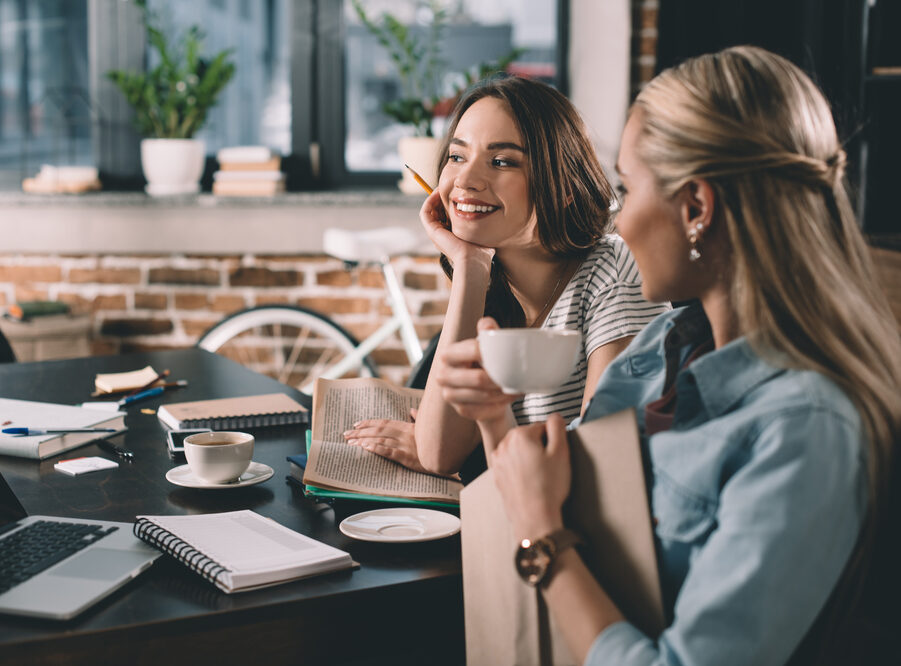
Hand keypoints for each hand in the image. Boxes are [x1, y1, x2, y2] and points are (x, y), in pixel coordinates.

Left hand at [344, 408, 428, 473]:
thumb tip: (412, 410)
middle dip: (360, 432)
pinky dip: (376, 448)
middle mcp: (404, 434)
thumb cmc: (436, 444)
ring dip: (363, 441)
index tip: (356, 424)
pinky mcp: (406, 457)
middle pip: (378, 430)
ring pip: (380, 440)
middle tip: (346, 434)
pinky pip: (388, 451)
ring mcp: (405, 445)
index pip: (384, 422)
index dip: (368, 423)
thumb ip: (418, 418)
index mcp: (407, 427)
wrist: (445, 459)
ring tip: (350, 443)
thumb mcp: (427, 428)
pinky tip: (365, 448)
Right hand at [420, 189, 493, 271]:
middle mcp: (442, 235)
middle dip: (442, 199)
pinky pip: (425, 212)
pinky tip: (437, 192)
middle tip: (449, 187)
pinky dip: (429, 201)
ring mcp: (436, 234)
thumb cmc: (481, 252)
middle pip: (438, 212)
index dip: (450, 204)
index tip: (458, 194)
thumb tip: (493, 220)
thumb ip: (485, 228)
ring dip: (434, 198)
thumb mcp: (483, 235)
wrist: (473, 260)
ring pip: (430, 211)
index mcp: (452, 237)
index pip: (448, 216)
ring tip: (442, 187)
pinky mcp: (432, 231)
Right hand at [434, 317, 517, 423]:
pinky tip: (509, 397)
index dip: (492, 353)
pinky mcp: (460, 410)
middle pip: (479, 378)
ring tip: (517, 387)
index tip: (509, 356)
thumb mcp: (487, 346)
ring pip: (484, 395)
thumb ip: (487, 332)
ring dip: (504, 392)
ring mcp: (449, 395)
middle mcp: (443, 375)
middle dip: (501, 379)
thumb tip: (487, 323)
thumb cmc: (485, 363)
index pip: (472, 350)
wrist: (483, 390)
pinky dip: (500, 404)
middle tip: (517, 377)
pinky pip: (484, 409)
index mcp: (449, 354)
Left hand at [491, 413, 570, 540]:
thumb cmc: (549, 487)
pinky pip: (512, 465)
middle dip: (540, 449)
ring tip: (539, 477)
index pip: (542, 428)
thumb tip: (554, 417)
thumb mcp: (561, 452)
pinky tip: (529, 482)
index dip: (553, 442)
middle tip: (548, 468)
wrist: (534, 518)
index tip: (554, 457)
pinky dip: (520, 470)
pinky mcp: (497, 475)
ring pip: (520, 451)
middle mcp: (504, 444)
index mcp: (519, 435)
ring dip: (529, 459)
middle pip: (529, 438)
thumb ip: (558, 426)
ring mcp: (498, 461)